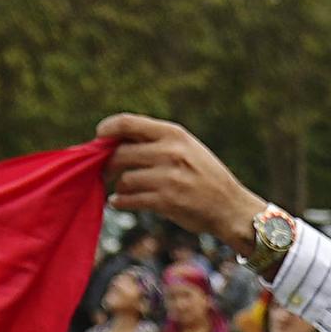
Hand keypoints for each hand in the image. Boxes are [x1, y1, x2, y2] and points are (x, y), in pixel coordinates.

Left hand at [98, 115, 264, 243]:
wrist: (231, 208)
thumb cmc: (204, 177)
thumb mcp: (186, 148)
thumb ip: (155, 142)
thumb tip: (112, 141)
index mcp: (173, 134)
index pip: (127, 123)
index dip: (106, 129)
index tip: (98, 138)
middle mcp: (170, 152)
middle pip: (121, 154)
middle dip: (108, 164)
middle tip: (106, 172)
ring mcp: (169, 177)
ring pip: (125, 179)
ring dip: (119, 186)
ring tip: (122, 190)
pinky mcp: (167, 201)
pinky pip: (130, 200)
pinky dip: (120, 202)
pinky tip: (119, 202)